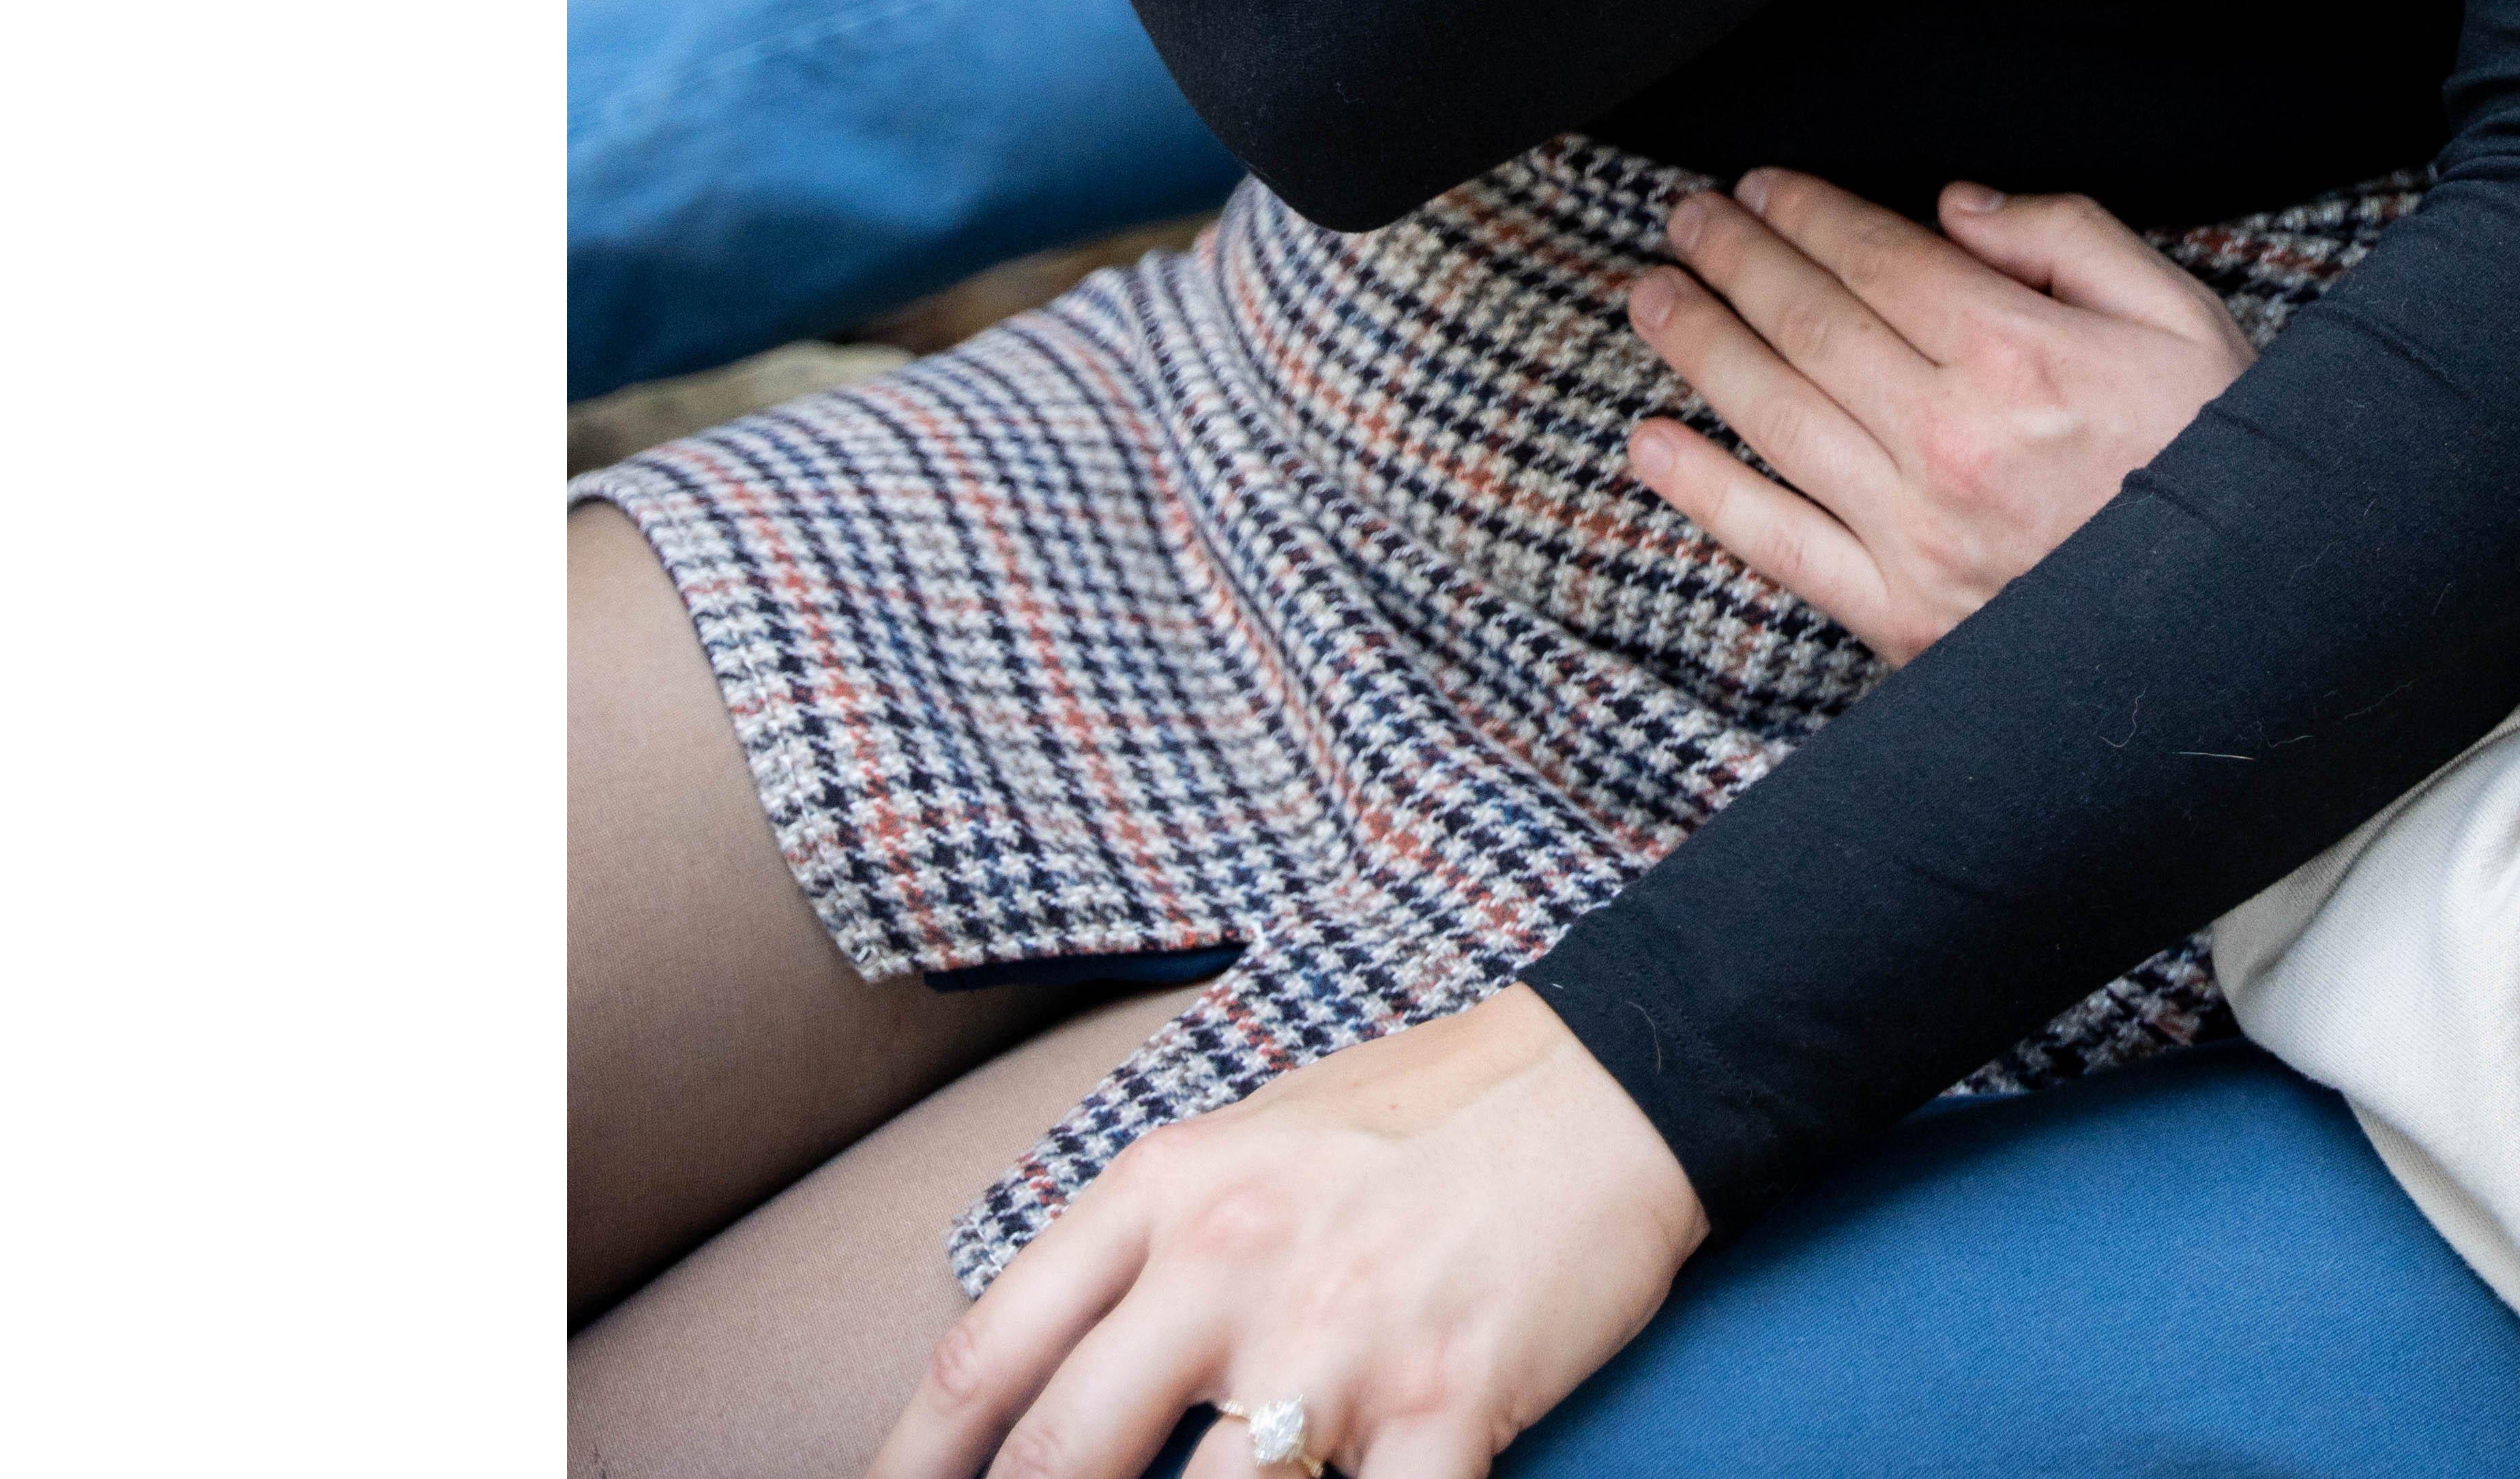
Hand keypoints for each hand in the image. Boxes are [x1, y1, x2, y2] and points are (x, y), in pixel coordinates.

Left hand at [865, 983, 1701, 1478]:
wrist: (1614, 1080)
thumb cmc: (1426, 1117)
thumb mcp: (1252, 1138)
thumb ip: (1144, 1242)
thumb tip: (1038, 1374)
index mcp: (1172, 1187)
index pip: (984, 1358)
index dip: (904, 1473)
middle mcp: (1231, 1260)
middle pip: (1057, 1459)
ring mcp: (1338, 1340)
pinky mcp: (1443, 1402)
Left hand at [1621, 170, 2253, 661]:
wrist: (2244, 626)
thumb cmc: (2215, 454)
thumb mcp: (2177, 313)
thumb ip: (2068, 238)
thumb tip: (1953, 207)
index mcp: (2016, 353)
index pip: (1875, 259)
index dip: (1803, 214)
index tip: (1754, 185)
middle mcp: (1949, 438)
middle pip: (1810, 324)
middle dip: (1734, 259)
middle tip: (1682, 218)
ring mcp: (1915, 533)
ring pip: (1776, 416)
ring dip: (1700, 347)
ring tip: (1650, 297)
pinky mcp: (1899, 616)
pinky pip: (1777, 543)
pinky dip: (1704, 491)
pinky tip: (1650, 445)